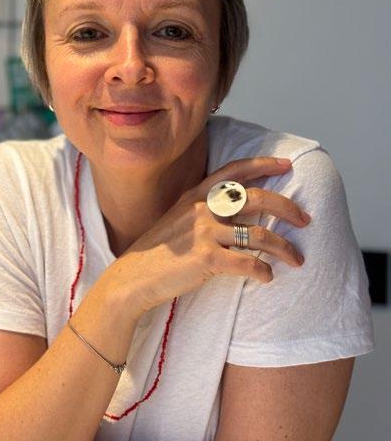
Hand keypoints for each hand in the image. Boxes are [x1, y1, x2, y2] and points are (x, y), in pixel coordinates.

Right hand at [100, 157, 310, 319]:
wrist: (135, 275)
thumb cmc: (161, 249)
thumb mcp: (180, 217)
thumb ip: (205, 207)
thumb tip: (239, 208)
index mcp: (198, 194)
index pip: (236, 171)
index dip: (264, 164)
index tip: (287, 165)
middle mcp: (203, 208)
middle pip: (258, 198)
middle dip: (288, 207)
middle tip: (306, 219)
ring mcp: (205, 233)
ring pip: (259, 234)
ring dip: (284, 247)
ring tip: (297, 259)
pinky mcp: (207, 259)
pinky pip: (248, 263)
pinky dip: (263, 271)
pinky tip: (268, 276)